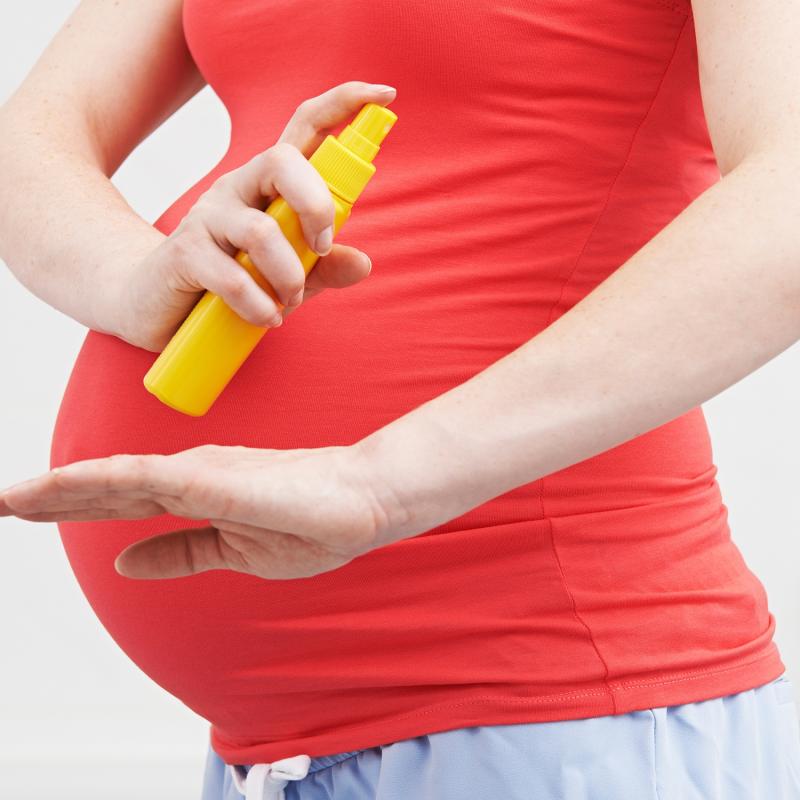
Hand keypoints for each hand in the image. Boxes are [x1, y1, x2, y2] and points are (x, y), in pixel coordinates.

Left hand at [0, 443, 406, 579]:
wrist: (363, 501)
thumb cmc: (312, 522)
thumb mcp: (234, 550)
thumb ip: (180, 552)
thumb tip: (123, 562)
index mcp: (195, 490)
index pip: (119, 498)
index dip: (70, 504)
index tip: (20, 510)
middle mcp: (188, 473)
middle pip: (105, 487)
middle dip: (49, 498)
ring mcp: (198, 472)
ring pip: (113, 479)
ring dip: (58, 489)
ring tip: (8, 498)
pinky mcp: (210, 477)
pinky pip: (141, 479)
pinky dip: (94, 482)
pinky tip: (56, 488)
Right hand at [115, 81, 396, 351]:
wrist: (157, 303)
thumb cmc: (231, 282)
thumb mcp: (288, 276)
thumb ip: (324, 267)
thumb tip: (363, 263)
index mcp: (268, 184)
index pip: (304, 127)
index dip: (343, 104)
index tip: (383, 93)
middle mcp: (238, 187)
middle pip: (283, 162)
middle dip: (317, 208)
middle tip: (320, 249)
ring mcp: (208, 216)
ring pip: (262, 231)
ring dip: (289, 276)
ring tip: (288, 302)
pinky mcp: (185, 252)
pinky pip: (232, 277)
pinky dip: (259, 305)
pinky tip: (265, 318)